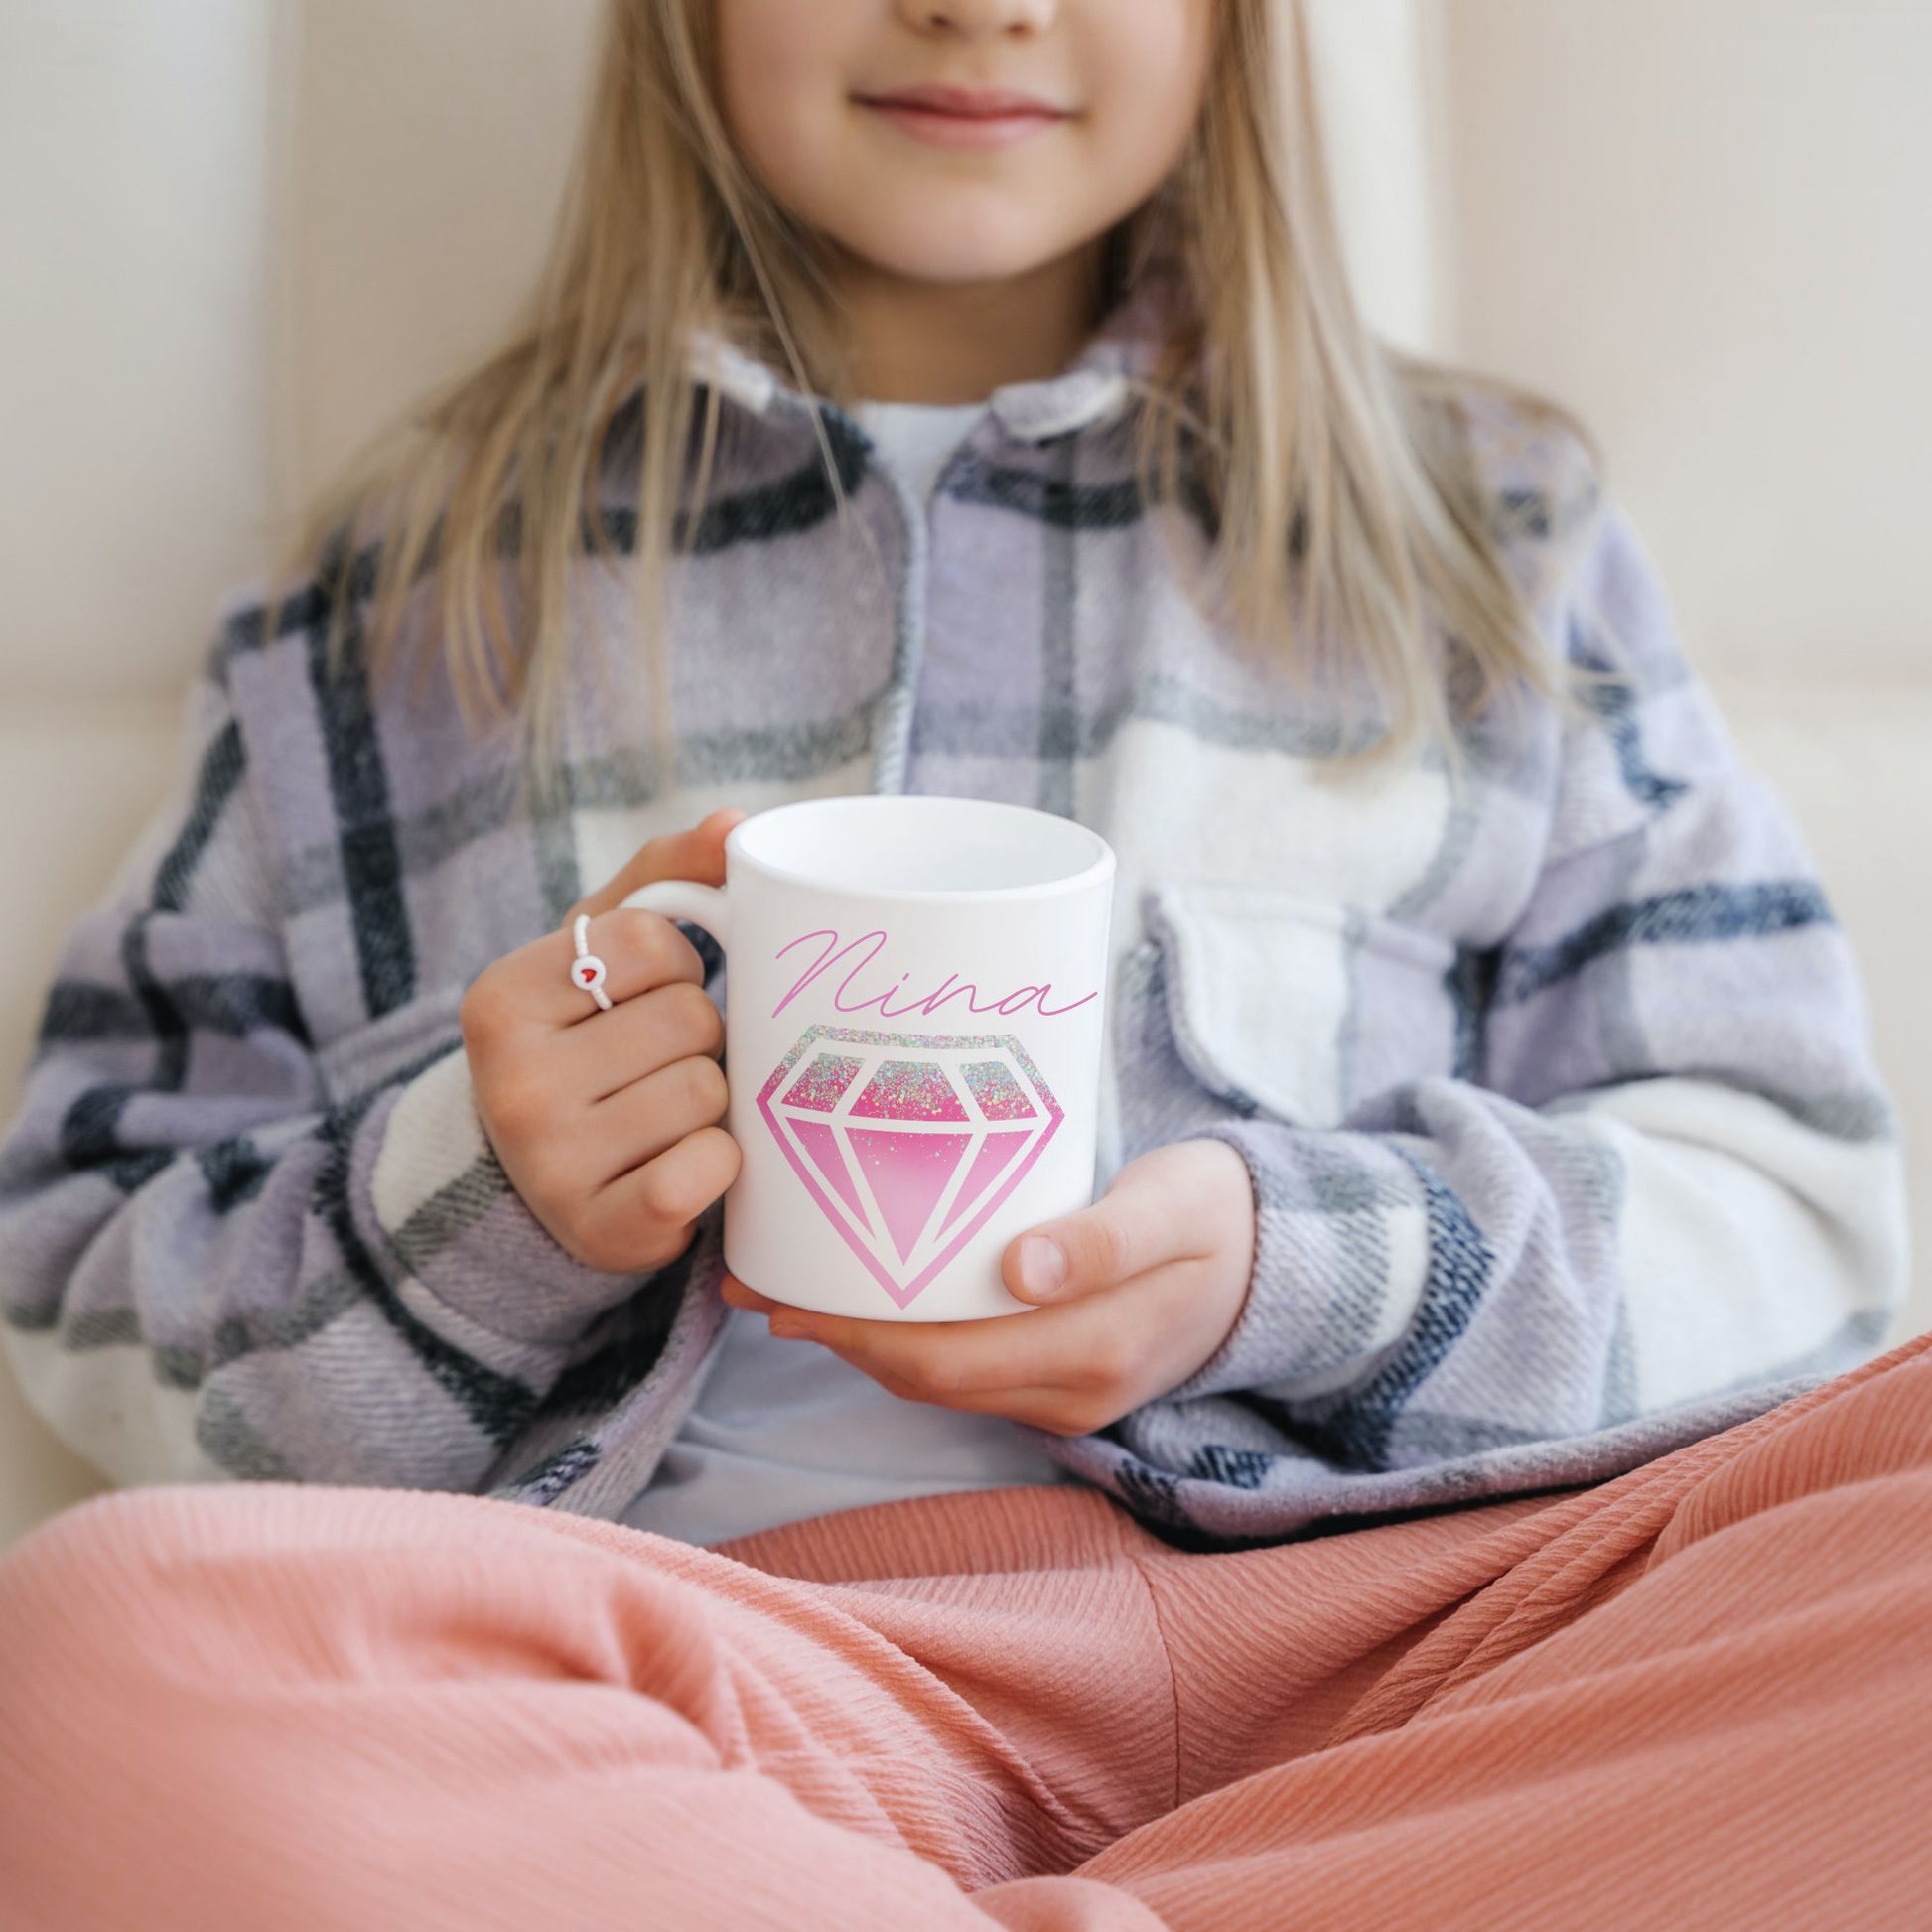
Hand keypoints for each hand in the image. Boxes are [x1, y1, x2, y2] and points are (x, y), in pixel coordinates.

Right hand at [459, 807, 747, 1273]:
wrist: (539, 1184)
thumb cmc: (587, 1043)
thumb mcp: (599, 951)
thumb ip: (663, 879)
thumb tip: (735, 824)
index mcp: (501, 997)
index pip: (655, 942)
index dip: (677, 967)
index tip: (645, 998)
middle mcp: (512, 1080)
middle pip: (691, 1018)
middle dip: (698, 1036)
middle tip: (659, 1064)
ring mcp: (550, 1162)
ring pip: (707, 1091)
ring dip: (711, 1102)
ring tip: (665, 1114)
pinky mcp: (601, 1227)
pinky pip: (709, 1168)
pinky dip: (718, 1166)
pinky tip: (681, 1166)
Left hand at [721, 1139, 1256, 1435]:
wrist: (1275, 1256)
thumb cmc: (1216, 1213)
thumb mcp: (1170, 1207)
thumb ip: (1102, 1239)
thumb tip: (1019, 1269)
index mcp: (1095, 1354)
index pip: (945, 1359)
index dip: (856, 1333)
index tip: (786, 1290)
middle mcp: (1072, 1393)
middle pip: (926, 1378)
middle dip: (835, 1337)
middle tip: (755, 1280)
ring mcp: (1065, 1395)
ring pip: (939, 1379)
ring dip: (860, 1340)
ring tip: (786, 1285)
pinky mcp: (1059, 1378)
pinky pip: (964, 1368)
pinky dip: (904, 1336)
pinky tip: (865, 1296)